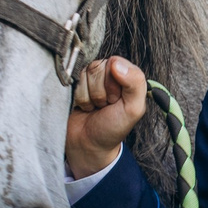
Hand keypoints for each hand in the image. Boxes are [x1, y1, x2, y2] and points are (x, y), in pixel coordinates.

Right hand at [67, 56, 147, 178]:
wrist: (89, 144)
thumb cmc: (113, 128)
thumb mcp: (134, 109)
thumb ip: (135, 83)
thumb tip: (116, 63)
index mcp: (126, 74)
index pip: (114, 63)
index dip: (113, 84)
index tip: (116, 100)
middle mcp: (108, 72)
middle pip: (96, 68)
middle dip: (100, 92)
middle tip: (105, 106)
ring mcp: (90, 78)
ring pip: (83, 75)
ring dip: (89, 97)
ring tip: (95, 107)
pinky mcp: (75, 84)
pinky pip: (72, 82)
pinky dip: (78, 98)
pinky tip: (84, 107)